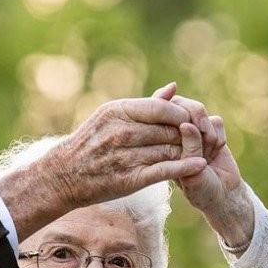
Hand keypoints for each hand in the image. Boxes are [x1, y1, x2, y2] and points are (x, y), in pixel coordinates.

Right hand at [0, 83, 207, 232]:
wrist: (64, 175)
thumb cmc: (92, 142)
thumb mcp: (113, 115)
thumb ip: (147, 104)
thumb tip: (174, 88)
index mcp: (119, 111)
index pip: (162, 108)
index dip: (183, 114)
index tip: (193, 120)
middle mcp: (121, 132)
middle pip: (169, 130)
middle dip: (189, 134)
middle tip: (203, 138)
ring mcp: (125, 156)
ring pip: (169, 150)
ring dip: (188, 151)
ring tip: (200, 151)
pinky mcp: (129, 179)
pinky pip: (163, 171)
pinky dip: (184, 168)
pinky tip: (199, 165)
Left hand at [161, 95, 253, 249]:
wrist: (224, 194)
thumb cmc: (200, 188)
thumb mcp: (189, 170)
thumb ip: (187, 147)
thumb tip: (186, 124)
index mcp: (159, 140)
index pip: (157, 112)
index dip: (168, 111)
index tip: (182, 123)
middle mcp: (174, 131)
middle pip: (178, 104)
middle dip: (192, 119)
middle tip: (203, 135)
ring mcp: (193, 129)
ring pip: (199, 111)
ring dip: (207, 131)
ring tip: (209, 152)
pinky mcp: (211, 130)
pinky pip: (216, 121)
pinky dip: (219, 136)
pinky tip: (216, 150)